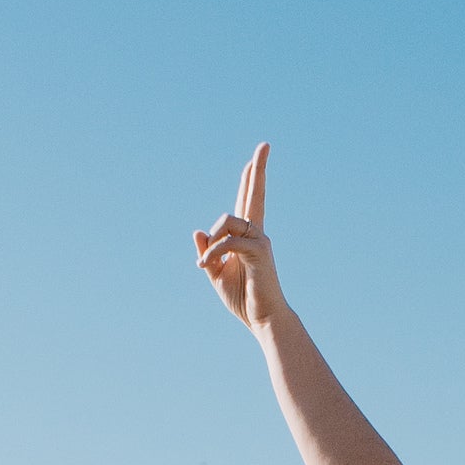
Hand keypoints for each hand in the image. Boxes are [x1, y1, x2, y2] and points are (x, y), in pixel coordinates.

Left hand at [192, 144, 285, 332]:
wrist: (263, 319)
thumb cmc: (243, 298)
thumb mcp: (217, 273)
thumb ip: (209, 253)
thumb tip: (198, 231)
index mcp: (246, 237)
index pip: (248, 202)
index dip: (250, 180)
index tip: (253, 160)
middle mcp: (256, 233)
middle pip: (254, 194)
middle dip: (258, 169)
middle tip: (265, 145)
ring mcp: (260, 241)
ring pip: (228, 220)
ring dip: (212, 240)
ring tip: (205, 264)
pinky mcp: (259, 252)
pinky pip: (228, 242)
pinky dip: (212, 252)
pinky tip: (204, 265)